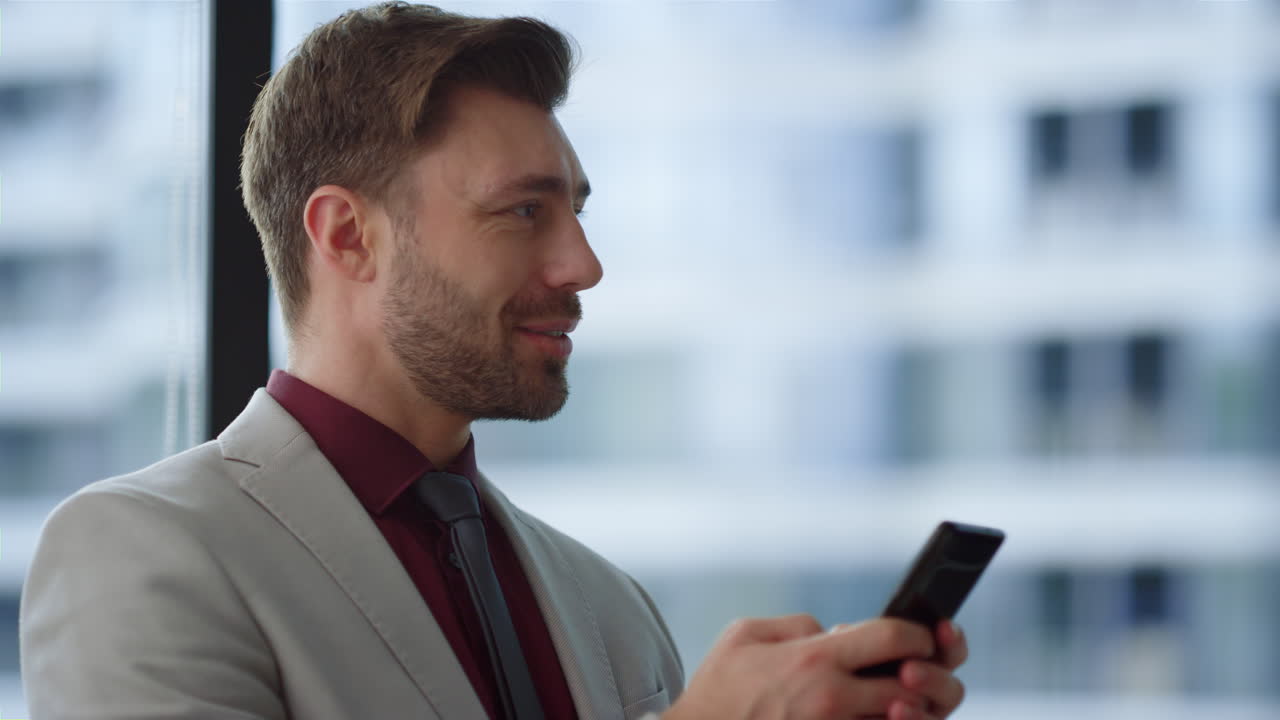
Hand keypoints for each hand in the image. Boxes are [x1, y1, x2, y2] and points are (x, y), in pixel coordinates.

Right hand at [662, 614, 968, 719]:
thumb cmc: (718, 689)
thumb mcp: (746, 634)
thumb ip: (797, 624)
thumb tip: (834, 632)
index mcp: (815, 658)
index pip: (894, 637)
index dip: (919, 633)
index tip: (920, 636)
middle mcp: (832, 698)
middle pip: (912, 684)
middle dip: (927, 675)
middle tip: (919, 671)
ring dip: (912, 709)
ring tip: (900, 700)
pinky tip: (879, 714)